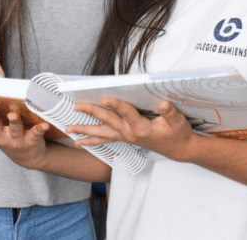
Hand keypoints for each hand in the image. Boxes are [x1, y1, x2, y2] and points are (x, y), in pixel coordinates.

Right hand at [0, 101, 47, 168]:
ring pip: (15, 130)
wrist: (27, 157)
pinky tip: (44, 125)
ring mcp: (17, 139)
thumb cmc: (4, 138)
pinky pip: (37, 134)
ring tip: (13, 115)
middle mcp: (1, 137)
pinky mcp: (32, 140)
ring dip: (14, 123)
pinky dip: (40, 130)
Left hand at [69, 98, 195, 160]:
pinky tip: (79, 142)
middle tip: (77, 106)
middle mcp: (130, 133)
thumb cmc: (178, 133)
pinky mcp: (124, 138)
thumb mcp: (178, 122)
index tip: (104, 97)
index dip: (117, 105)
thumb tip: (163, 104)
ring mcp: (125, 137)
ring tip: (68, 129)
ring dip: (84, 130)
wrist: (178, 149)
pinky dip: (91, 140)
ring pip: (101, 132)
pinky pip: (104, 139)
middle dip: (91, 112)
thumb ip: (170, 113)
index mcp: (142, 127)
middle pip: (108, 121)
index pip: (127, 113)